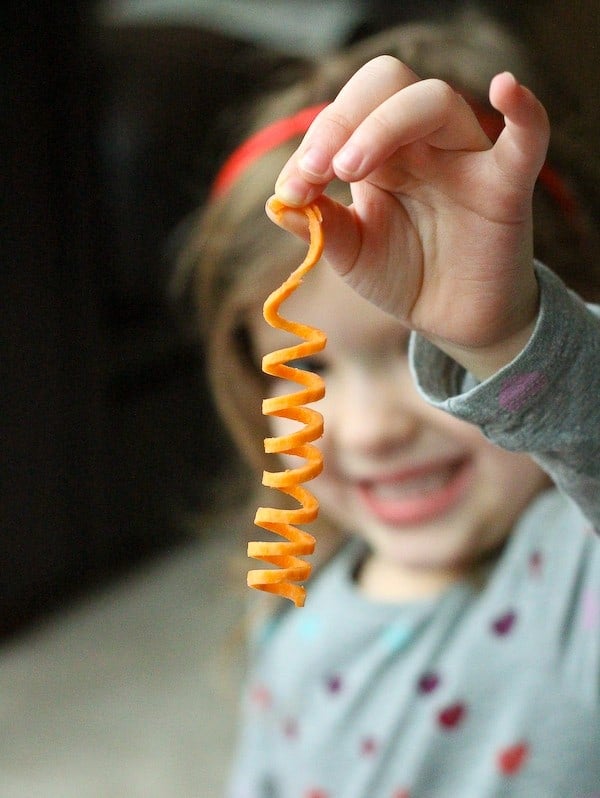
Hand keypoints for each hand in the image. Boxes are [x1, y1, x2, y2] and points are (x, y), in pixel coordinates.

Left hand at [268, 56, 549, 377]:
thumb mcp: (351, 253)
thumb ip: (321, 225)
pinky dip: (524, 112)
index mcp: (381, 152)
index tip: (290, 191)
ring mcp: (465, 158)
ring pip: (434, 102)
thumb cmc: (404, 276)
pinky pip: (527, 139)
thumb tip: (279, 203)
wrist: (452, 320)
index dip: (312, 144)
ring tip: (349, 170)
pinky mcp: (506, 187)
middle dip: (341, 122)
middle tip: (318, 171)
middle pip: (386, 87)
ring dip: (383, 125)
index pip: (345, 116)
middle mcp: (422, 143)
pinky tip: (506, 88)